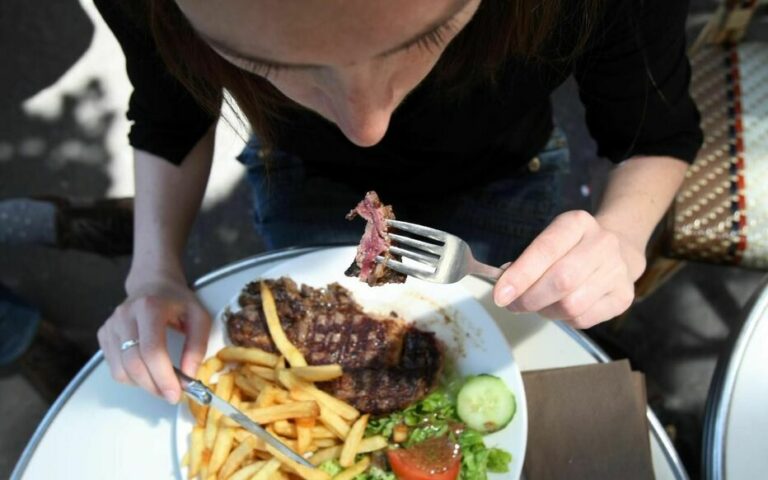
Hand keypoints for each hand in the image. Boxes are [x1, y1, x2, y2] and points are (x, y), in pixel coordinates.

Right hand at [97, 277, 210, 402]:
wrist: (152, 282)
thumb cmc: (177, 301)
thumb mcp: (199, 317)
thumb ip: (198, 345)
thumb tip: (189, 375)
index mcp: (150, 308)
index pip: (151, 350)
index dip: (163, 377)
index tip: (175, 394)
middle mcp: (125, 316)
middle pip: (133, 364)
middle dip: (153, 386)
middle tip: (170, 394)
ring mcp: (110, 325)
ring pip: (120, 370)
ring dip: (142, 384)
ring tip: (160, 381)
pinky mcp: (103, 334)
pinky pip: (113, 366)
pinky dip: (131, 376)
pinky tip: (146, 370)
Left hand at [493, 210, 645, 328]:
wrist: (617, 252)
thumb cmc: (570, 249)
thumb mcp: (549, 242)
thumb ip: (526, 261)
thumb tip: (505, 287)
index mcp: (577, 223)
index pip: (546, 250)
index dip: (520, 276)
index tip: (499, 295)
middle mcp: (603, 243)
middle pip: (561, 281)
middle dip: (530, 299)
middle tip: (513, 305)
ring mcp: (617, 271)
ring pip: (571, 305)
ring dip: (545, 311)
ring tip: (538, 305)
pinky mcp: (623, 297)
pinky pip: (584, 319)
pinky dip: (564, 319)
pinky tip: (561, 309)